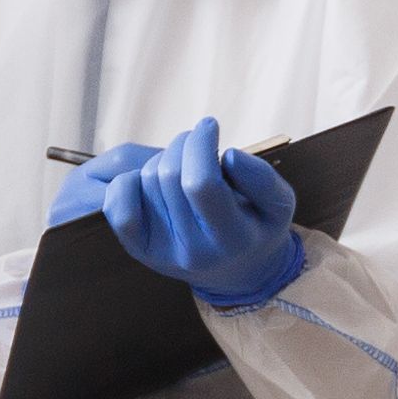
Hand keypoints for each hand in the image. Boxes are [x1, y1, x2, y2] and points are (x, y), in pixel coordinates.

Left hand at [89, 117, 306, 307]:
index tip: (209, 126)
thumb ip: (261, 178)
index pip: (201, 184)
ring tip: (185, 164)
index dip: (200, 145)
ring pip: (145, 181)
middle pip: (169, 176)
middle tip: (198, 142)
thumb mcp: (280, 204)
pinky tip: (152, 178)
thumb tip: (229, 155)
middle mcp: (193, 251)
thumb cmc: (258, 228)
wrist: (238, 272)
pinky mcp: (139, 248)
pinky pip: (117, 206)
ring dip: (162, 159)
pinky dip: (128, 181)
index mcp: (232, 239)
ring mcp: (161, 252)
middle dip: (183, 144)